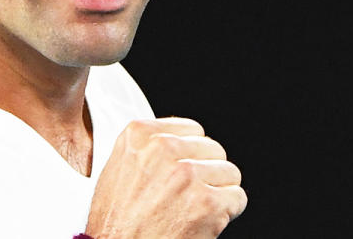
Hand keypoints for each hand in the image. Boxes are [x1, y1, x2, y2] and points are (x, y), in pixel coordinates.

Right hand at [85, 117, 246, 238]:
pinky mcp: (207, 202)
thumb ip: (148, 148)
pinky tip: (203, 221)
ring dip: (217, 192)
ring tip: (193, 208)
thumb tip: (179, 141)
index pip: (192, 130)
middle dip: (206, 172)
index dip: (191, 155)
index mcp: (140, 133)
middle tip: (186, 195)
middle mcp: (163, 148)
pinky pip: (238, 197)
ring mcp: (187, 174)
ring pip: (229, 172)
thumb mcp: (118, 168)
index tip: (181, 171)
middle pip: (214, 149)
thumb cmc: (114, 221)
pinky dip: (227, 212)